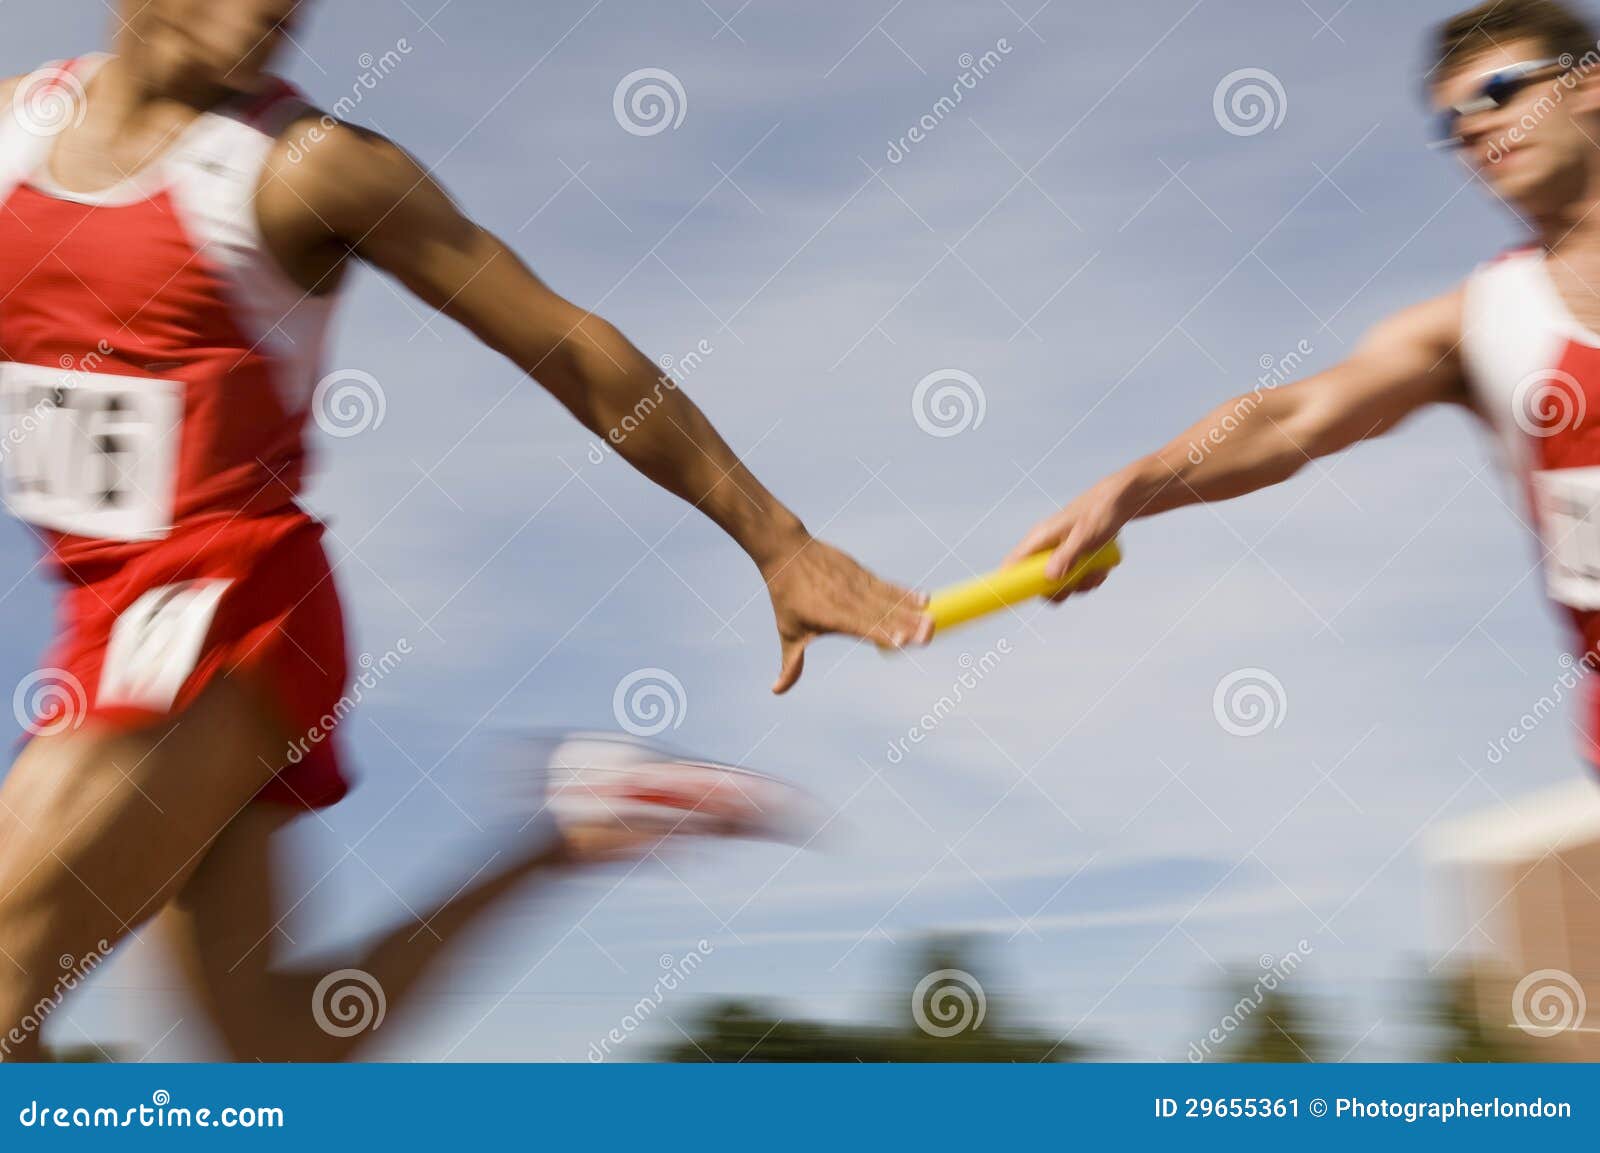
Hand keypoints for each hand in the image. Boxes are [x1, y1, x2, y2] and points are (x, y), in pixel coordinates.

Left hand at [761, 536, 930, 693]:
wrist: (788, 551)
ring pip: (890, 600)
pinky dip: (906, 593)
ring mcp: (858, 586)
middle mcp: (849, 601)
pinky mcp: (863, 574)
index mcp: (832, 616)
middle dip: (907, 625)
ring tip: (933, 620)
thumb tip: (777, 691)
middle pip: (883, 615)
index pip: (862, 627)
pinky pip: (888, 586)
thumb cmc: (787, 595)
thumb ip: (791, 663)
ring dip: (913, 611)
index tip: (902, 641)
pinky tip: (925, 599)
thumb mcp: (788, 631)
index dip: (882, 634)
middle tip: (930, 634)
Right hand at [1004, 474, 1130, 603]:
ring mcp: (1060, 554)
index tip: (1017, 601)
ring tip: (1098, 570)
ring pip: (1062, 584)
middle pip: (1038, 583)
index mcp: (1039, 539)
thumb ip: (1066, 557)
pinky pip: (1077, 579)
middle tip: (1077, 584)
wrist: (1121, 502)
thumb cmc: (1099, 513)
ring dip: (1081, 584)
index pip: (1013, 564)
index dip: (1009, 583)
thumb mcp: (1084, 536)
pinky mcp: (1074, 558)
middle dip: (1060, 590)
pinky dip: (1091, 578)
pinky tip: (1103, 568)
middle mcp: (1046, 549)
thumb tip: (1048, 578)